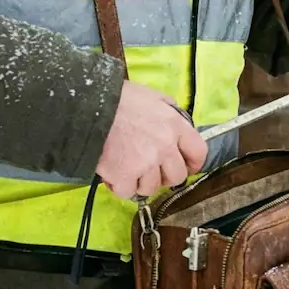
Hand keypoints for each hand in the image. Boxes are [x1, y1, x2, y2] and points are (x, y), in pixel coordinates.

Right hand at [96, 82, 207, 197]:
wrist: (88, 106)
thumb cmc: (118, 98)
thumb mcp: (152, 96)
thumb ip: (168, 109)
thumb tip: (176, 119)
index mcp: (175, 125)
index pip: (199, 152)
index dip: (193, 162)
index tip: (186, 166)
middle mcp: (165, 146)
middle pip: (177, 176)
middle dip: (165, 175)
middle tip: (151, 170)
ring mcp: (146, 163)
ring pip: (152, 187)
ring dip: (141, 181)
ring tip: (128, 168)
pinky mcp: (125, 175)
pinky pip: (128, 192)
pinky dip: (120, 186)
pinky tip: (114, 174)